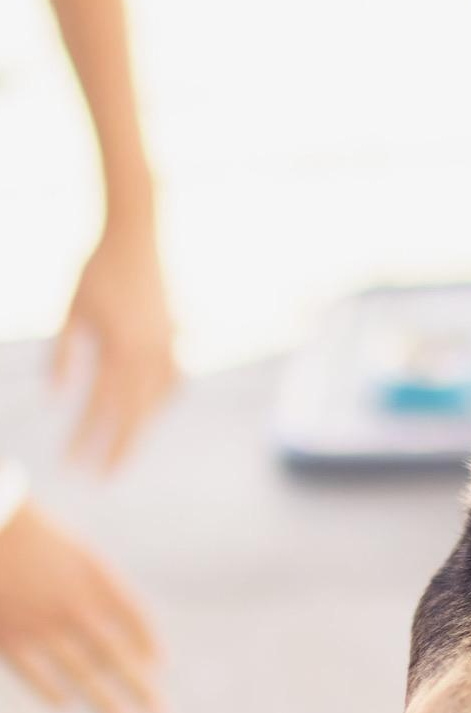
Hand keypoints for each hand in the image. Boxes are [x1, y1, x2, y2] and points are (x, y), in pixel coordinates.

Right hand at [0, 499, 161, 712]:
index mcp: (95, 578)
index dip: (149, 643)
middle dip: (142, 689)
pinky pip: (35, 673)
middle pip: (116, 655)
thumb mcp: (76, 555)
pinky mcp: (8, 639)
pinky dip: (52, 691)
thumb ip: (100, 590)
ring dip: (107, 702)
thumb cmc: (33, 538)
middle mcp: (73, 606)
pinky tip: (68, 705)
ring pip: (82, 673)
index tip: (161, 665)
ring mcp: (39, 626)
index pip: (135, 617)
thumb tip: (122, 626)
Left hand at [55, 220, 176, 469]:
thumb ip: (63, 354)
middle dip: (119, 447)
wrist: (137, 235)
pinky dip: (161, 400)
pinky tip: (152, 411)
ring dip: (139, 428)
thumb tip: (55, 397)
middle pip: (134, 413)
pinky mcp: (174, 337)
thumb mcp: (71, 310)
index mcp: (120, 349)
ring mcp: (167, 346)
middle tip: (107, 477)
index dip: (86, 436)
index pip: (100, 406)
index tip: (73, 462)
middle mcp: (149, 354)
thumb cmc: (97, 270)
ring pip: (155, 400)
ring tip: (124, 449)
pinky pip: (172, 380)